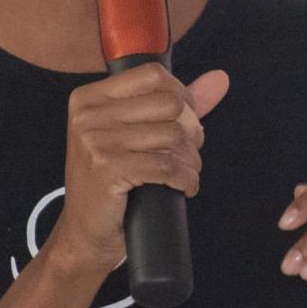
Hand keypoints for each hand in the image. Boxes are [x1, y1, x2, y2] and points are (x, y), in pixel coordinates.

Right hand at [45, 64, 232, 273]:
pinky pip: (168, 165)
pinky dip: (186, 179)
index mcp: (90, 98)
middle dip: (191, 131)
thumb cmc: (113, 180)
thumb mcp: (136, 134)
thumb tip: (221, 78)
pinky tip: (184, 187)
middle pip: (169, 104)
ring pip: (173, 135)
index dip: (182, 96)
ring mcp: (96, 141)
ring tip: (186, 172)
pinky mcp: (108, 169)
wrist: (85, 232)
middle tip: (188, 152)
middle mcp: (89, 115)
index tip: (185, 120)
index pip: (152, 75)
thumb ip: (178, 104)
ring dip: (191, 160)